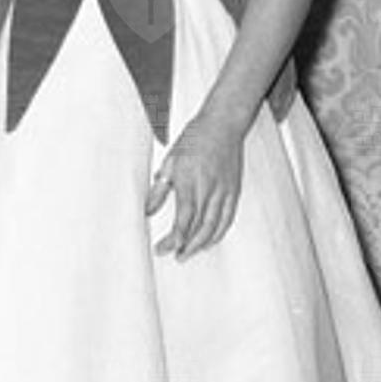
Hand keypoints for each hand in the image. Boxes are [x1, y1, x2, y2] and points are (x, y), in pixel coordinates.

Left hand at [146, 108, 247, 259]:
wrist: (223, 125)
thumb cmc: (194, 140)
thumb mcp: (169, 161)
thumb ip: (158, 190)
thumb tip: (147, 211)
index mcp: (190, 182)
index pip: (183, 219)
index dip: (174, 238)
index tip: (163, 248)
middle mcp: (209, 190)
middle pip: (199, 228)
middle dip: (187, 246)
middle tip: (175, 256)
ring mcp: (224, 192)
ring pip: (214, 226)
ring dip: (202, 244)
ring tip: (189, 253)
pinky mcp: (233, 191)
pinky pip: (228, 217)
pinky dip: (219, 232)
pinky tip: (210, 240)